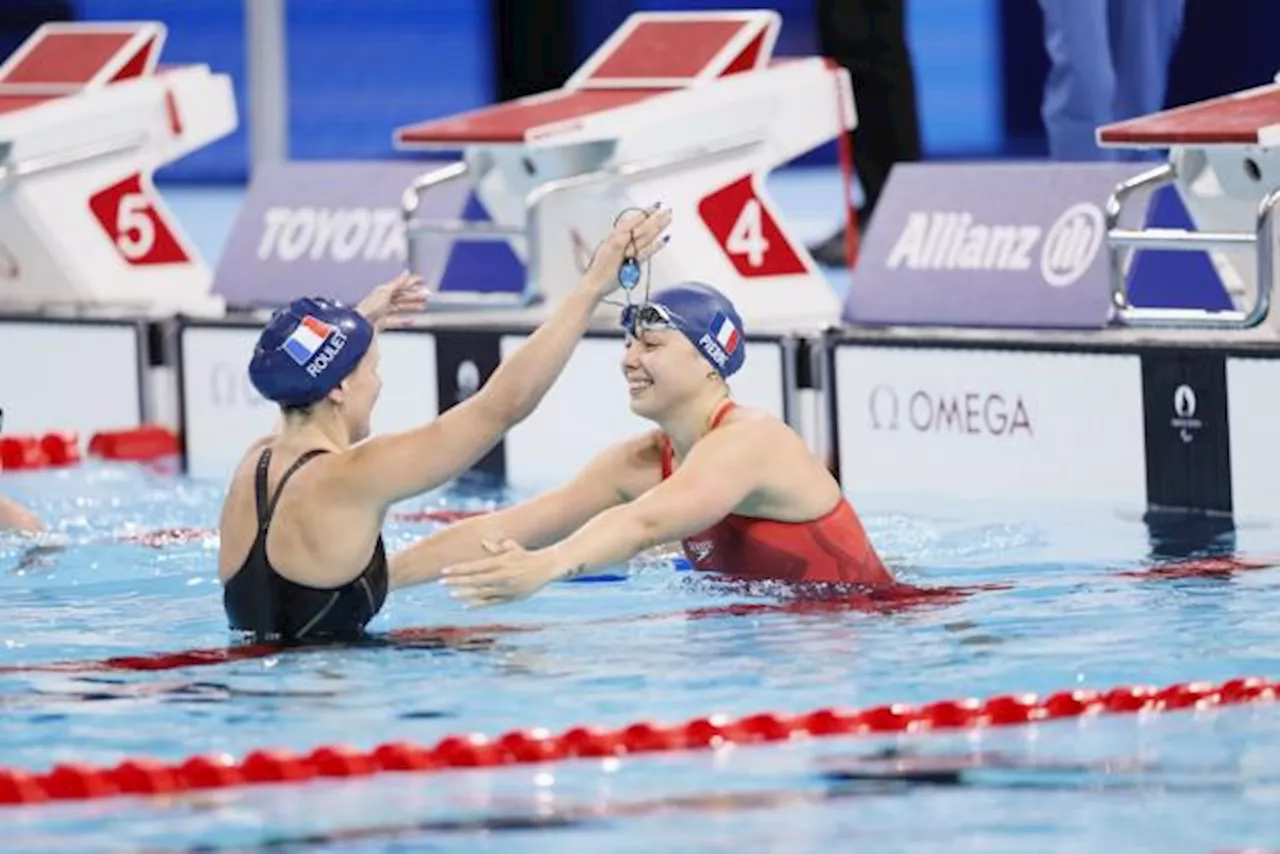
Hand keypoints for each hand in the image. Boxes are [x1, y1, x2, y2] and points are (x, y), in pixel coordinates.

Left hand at [356, 272, 429, 330]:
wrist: (361, 324)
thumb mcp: (386, 292)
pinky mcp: (381, 323)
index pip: (399, 285)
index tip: (423, 281)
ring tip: (423, 307)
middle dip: (414, 295)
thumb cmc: (371, 307)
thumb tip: (407, 273)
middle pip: (400, 296)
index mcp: (382, 291)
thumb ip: (398, 283)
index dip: (411, 282)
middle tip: (426, 295)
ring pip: (399, 307)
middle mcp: (382, 300)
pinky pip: (395, 320)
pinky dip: (404, 320)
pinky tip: (413, 320)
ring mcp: (381, 312)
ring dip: (412, 306)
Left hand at [439, 538, 563, 606]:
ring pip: (481, 592)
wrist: (546, 568)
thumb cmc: (526, 556)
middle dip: (457, 581)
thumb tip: (483, 542)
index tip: (444, 570)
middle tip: (441, 582)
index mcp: (500, 562)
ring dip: (465, 593)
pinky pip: (491, 602)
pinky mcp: (510, 598)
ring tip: (451, 594)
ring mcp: (505, 588)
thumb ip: (497, 547)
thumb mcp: (511, 548)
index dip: (458, 569)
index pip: (474, 566)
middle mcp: (501, 576)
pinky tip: (466, 604)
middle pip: (474, 580)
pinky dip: (478, 603)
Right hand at [581, 203, 672, 295]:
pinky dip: (655, 245)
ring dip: (657, 226)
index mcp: (614, 237)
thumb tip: (631, 237)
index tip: (655, 206)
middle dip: (654, 217)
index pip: (631, 221)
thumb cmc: (600, 270)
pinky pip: (644, 252)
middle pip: (640, 226)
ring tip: (668, 218)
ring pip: (643, 235)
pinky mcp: (629, 262)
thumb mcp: (608, 251)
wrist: (593, 283)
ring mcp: (624, 251)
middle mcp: (618, 240)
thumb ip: (621, 243)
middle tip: (667, 210)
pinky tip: (664, 239)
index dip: (644, 213)